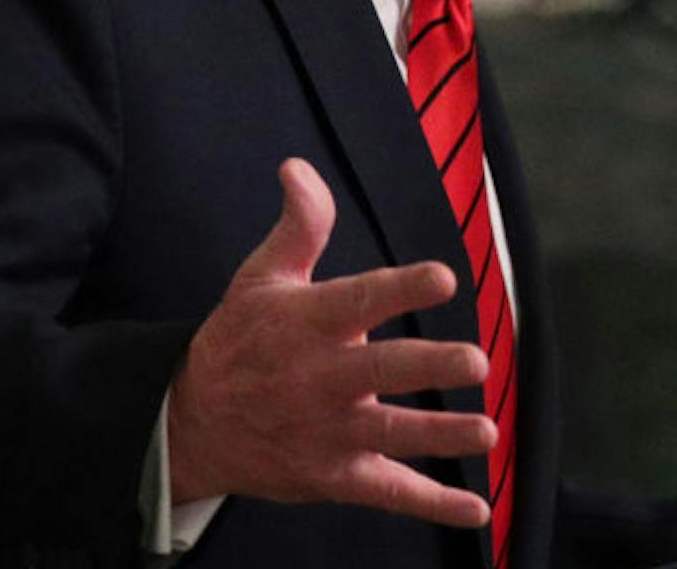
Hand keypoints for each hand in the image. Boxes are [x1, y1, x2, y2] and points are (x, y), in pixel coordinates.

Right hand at [167, 158, 496, 527]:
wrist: (190, 424)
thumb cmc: (239, 341)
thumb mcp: (261, 277)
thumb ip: (299, 226)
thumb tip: (298, 167)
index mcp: (306, 322)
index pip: (359, 300)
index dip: (401, 288)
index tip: (443, 277)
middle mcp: (319, 377)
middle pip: (381, 370)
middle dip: (429, 367)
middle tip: (476, 362)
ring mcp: (327, 431)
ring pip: (391, 434)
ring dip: (440, 435)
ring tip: (486, 433)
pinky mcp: (332, 474)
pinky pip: (387, 491)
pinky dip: (431, 503)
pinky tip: (476, 510)